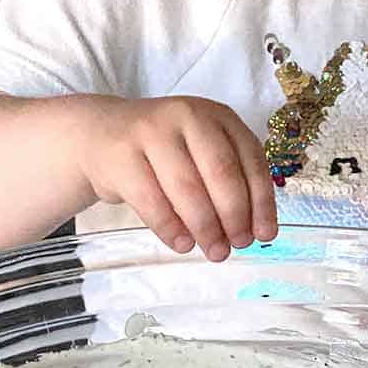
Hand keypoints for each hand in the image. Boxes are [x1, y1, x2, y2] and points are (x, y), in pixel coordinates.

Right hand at [77, 96, 277, 260]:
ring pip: (187, 187)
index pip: (251, 159)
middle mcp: (188, 116)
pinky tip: (182, 244)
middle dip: (234, 216)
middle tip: (238, 245)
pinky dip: (170, 227)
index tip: (265, 234)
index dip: (261, 201)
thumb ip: (228, 181)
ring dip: (205, 227)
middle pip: (221, 172)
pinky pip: (150, 199)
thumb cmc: (164, 151)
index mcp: (217, 115)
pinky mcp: (121, 156)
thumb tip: (253, 230)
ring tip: (214, 251)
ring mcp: (151, 132)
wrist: (101, 134)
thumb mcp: (201, 152)